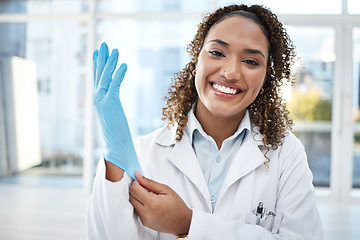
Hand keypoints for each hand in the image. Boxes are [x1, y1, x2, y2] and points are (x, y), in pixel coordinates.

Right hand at [93, 42, 141, 179]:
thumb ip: (111, 111)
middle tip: (104, 45)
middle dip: (101, 59)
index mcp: (99, 102)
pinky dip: (118, 73)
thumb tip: (113, 109)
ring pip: (105, 77)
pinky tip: (123, 64)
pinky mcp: (111, 103)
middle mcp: (98, 99)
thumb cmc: (117, 136)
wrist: (116, 148)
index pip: (98, 80)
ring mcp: (102, 101)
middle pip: (99, 75)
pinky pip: (114, 84)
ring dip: (109, 62)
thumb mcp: (113, 119)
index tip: (98, 54)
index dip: (98, 66)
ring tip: (113, 49)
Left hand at [129, 171, 191, 235]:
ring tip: (150, 196)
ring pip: (132, 204)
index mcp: (152, 204)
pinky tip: (150, 203)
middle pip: (130, 197)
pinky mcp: (144, 223)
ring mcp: (144, 220)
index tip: (140, 180)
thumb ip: (150, 183)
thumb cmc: (177, 206)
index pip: (134, 190)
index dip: (135, 183)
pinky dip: (140, 204)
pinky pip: (136, 210)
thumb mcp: (166, 189)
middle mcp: (146, 213)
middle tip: (146, 187)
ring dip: (138, 197)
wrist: (182, 222)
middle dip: (135, 189)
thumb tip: (138, 176)